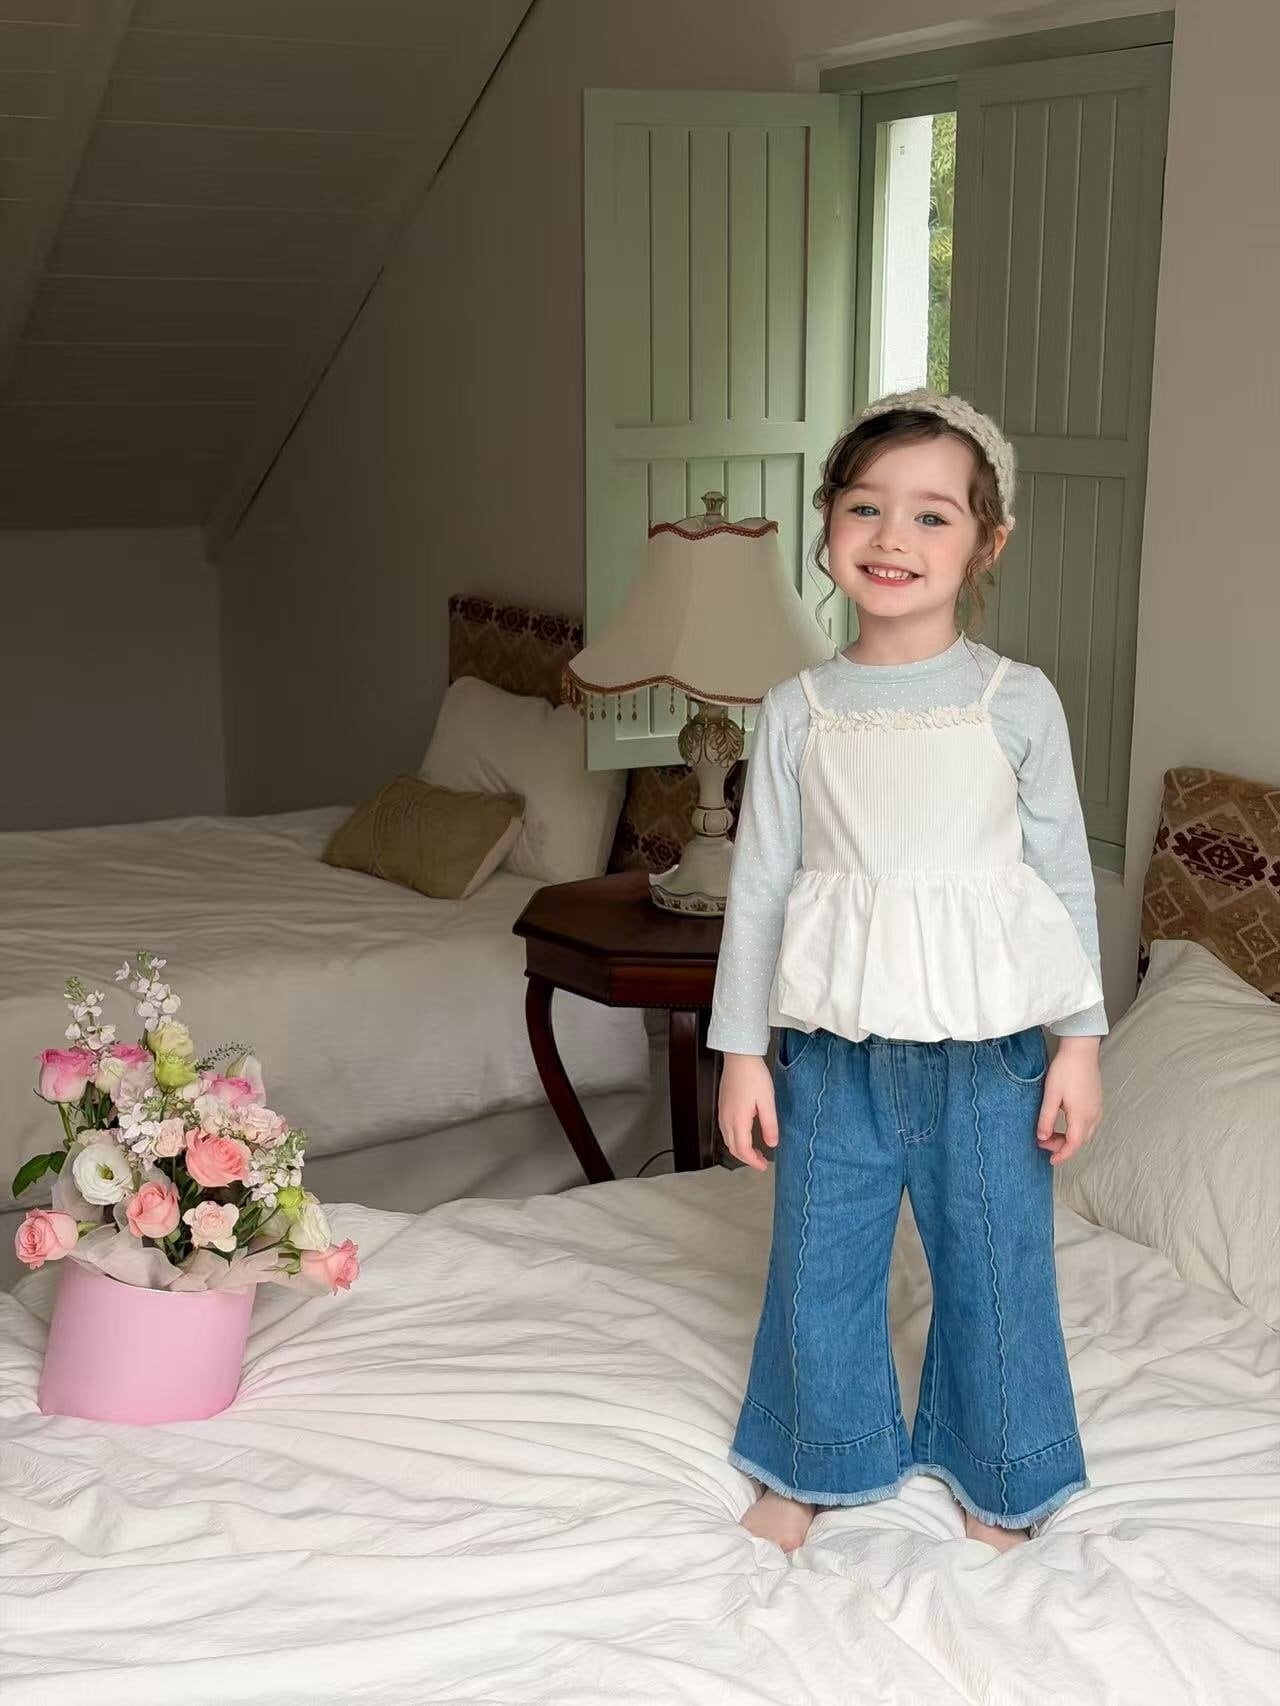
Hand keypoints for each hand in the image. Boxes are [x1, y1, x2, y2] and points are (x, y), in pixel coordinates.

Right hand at [718, 1053, 777, 1170]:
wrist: (739, 1057)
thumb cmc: (753, 1075)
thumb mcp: (767, 1101)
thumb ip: (769, 1125)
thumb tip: (772, 1143)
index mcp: (738, 1120)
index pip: (743, 1150)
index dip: (753, 1161)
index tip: (763, 1166)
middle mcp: (726, 1119)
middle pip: (733, 1148)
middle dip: (747, 1158)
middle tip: (761, 1161)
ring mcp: (722, 1112)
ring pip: (728, 1140)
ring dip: (740, 1149)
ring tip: (755, 1151)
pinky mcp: (722, 1106)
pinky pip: (725, 1130)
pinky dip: (735, 1139)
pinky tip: (745, 1135)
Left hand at [1036, 1036, 1102, 1165]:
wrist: (1081, 1050)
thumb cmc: (1066, 1069)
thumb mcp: (1051, 1095)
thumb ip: (1047, 1118)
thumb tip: (1042, 1137)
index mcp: (1082, 1116)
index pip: (1074, 1145)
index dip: (1062, 1155)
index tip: (1051, 1160)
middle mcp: (1094, 1115)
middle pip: (1080, 1141)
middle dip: (1063, 1146)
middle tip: (1044, 1141)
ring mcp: (1097, 1108)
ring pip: (1086, 1133)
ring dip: (1070, 1138)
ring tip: (1052, 1133)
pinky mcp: (1097, 1101)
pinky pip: (1089, 1123)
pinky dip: (1076, 1129)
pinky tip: (1065, 1123)